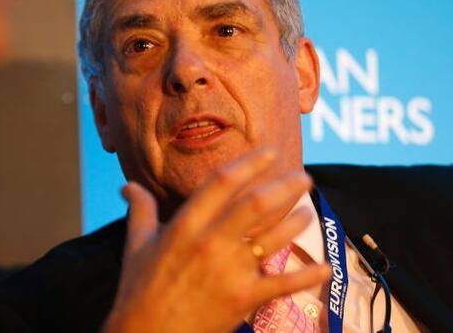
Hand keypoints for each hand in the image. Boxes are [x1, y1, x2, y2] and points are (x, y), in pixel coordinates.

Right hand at [102, 149, 331, 332]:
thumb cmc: (139, 291)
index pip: (222, 183)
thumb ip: (140, 211)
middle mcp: (211, 243)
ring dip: (297, 222)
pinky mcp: (243, 299)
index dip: (250, 163)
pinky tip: (326, 268)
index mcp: (185, 226)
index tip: (271, 152)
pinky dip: (307, 277)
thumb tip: (126, 186)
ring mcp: (229, 271)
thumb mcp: (136, 246)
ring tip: (308, 210)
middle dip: (285, 186)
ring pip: (273, 238)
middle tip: (304, 176)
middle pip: (257, 205)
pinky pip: (282, 285)